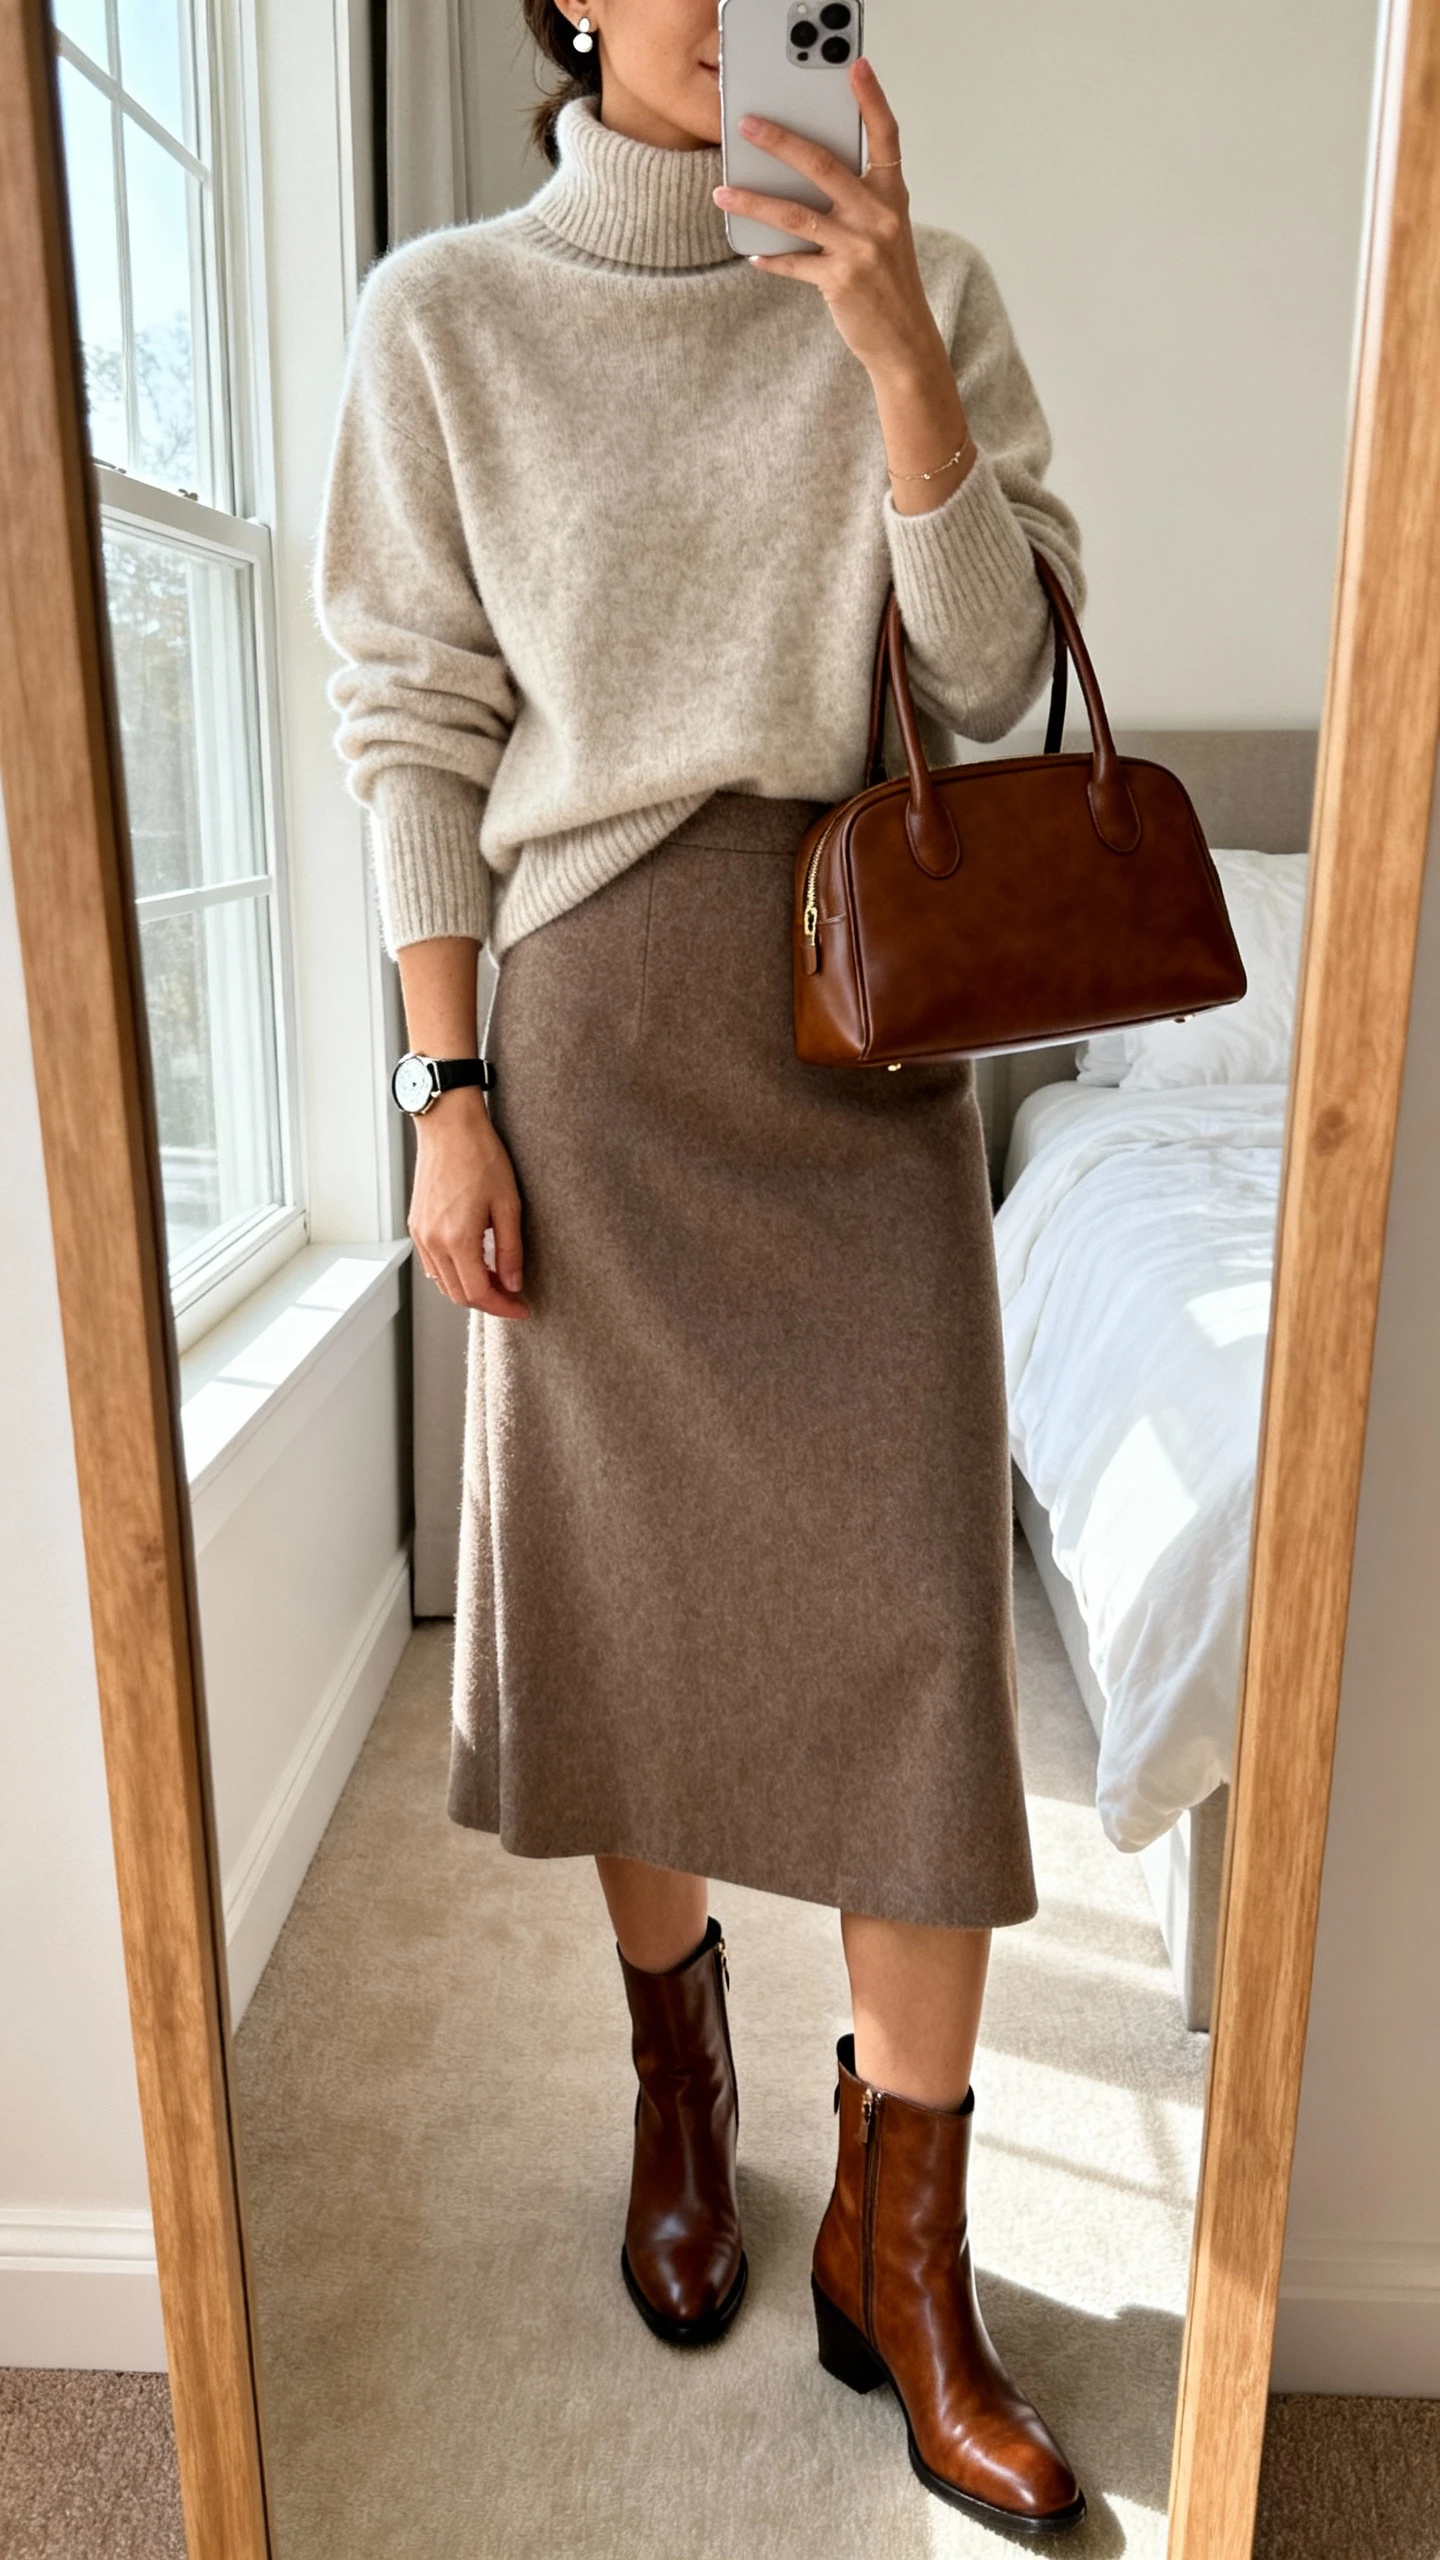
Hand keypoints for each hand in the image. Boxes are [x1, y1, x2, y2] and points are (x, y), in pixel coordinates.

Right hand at [408, 1089, 528, 1316]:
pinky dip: (453, 1273)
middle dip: (488, 1302)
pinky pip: (433, 1264)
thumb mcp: (508, 1205)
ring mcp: (420, 1234)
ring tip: (497, 1280)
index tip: (522, 1308)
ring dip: (470, 1288)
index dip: (503, 1307)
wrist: (449, 1126)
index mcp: (457, 1239)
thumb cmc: (480, 1156)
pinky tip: (474, 1263)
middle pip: (458, 1294)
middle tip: (514, 1296)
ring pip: (443, 1282)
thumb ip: (510, 1250)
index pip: (479, 1293)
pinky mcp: (416, 1225)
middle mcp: (433, 1242)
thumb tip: (514, 1284)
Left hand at [713, 59, 946, 385]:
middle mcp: (878, 216)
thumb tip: (799, 179)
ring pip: (796, 213)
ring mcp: (859, 248)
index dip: (871, 99)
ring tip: (723, 191)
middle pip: (823, 165)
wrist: (905, 339)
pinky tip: (752, 252)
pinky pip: (793, 262)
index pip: (885, 137)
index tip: (855, 67)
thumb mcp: (883, 232)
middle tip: (748, 125)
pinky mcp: (840, 280)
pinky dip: (770, 257)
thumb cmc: (889, 281)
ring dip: (754, 200)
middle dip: (781, 141)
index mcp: (891, 196)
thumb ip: (855, 201)